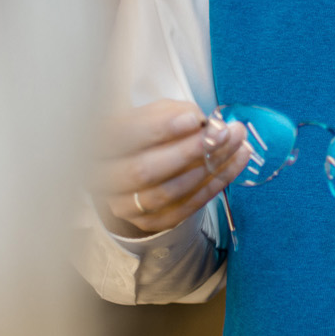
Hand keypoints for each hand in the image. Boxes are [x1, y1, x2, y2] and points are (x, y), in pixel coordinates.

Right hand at [98, 100, 247, 235]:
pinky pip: (184, 208)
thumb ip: (172, 113)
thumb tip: (201, 122)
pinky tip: (233, 165)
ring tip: (238, 145)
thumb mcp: (151, 115)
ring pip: (167, 192)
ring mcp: (124, 205)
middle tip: (225, 133)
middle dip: (190, 151)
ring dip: (208, 168)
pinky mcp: (148, 222)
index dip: (159, 129)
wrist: (132, 169)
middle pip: (144, 170)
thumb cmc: (144, 135)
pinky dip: (213, 186)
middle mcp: (102, 178)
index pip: (122, 136)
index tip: (194, 119)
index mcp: (96, 142)